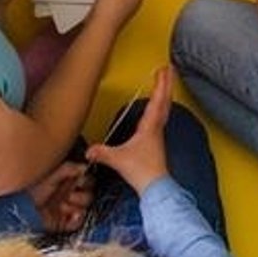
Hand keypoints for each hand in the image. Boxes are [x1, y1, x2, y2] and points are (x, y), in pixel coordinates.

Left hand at [28, 159, 91, 232]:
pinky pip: (77, 223)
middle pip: (90, 197)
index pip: (89, 182)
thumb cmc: (35, 186)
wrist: (22, 204)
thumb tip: (85, 167)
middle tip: (68, 195)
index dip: (86, 183)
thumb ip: (70, 168)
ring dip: (75, 206)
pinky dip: (76, 220)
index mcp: (70, 183)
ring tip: (62, 205)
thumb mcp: (52, 173)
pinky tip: (70, 215)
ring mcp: (68, 210)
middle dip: (80, 196)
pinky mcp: (64, 223)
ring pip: (85, 209)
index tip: (79, 182)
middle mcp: (71, 196)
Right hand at [86, 66, 173, 193]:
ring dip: (165, 94)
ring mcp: (159, 135)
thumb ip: (102, 153)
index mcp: (150, 127)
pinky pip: (162, 118)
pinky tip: (157, 109)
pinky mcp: (157, 142)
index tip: (163, 69)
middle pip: (165, 101)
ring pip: (165, 109)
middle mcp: (157, 128)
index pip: (156, 101)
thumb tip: (88, 151)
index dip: (160, 84)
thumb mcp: (118, 159)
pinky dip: (162, 107)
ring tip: (165, 84)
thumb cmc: (141, 171)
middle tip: (169, 69)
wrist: (155, 187)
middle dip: (166, 84)